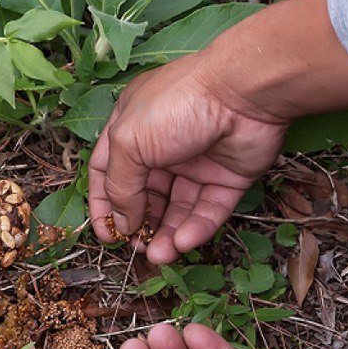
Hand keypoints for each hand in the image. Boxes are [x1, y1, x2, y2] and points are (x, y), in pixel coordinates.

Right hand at [88, 53, 288, 264]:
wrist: (243, 93)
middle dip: (140, 224)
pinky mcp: (228, 177)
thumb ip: (119, 185)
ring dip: (167, 234)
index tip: (105, 233)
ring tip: (159, 256)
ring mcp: (197, 162)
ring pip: (178, 208)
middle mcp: (163, 145)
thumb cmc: (179, 103)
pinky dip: (196, 228)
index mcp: (132, 127)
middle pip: (145, 195)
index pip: (109, 171)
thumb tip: (120, 221)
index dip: (104, 203)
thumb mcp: (129, 141)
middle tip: (136, 248)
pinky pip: (209, 209)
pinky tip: (183, 243)